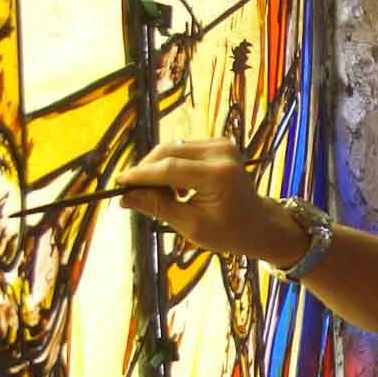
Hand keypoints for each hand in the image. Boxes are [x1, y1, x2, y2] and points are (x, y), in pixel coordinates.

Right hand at [117, 138, 275, 259]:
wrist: (258, 225)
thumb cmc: (228, 232)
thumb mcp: (192, 227)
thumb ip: (159, 208)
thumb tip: (124, 197)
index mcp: (218, 176)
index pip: (169, 168)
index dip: (141, 175)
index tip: (119, 183)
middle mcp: (222, 153)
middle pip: (169, 153)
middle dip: (147, 171)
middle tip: (132, 192)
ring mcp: (222, 145)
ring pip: (174, 149)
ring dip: (159, 170)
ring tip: (163, 197)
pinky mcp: (220, 143)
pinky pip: (184, 150)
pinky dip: (173, 166)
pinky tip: (177, 189)